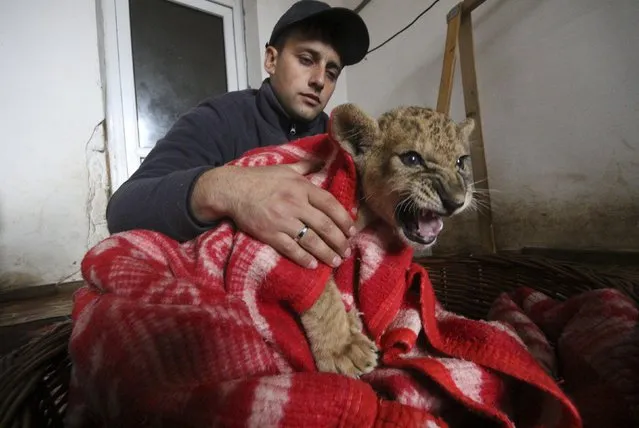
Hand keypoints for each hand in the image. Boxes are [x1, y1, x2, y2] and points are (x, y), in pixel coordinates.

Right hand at [191, 160, 356, 268]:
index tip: (352, 230)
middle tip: (346, 251)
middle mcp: (295, 204)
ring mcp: (282, 220)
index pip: (330, 204)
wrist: (231, 189)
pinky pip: (291, 249)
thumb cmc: (260, 178)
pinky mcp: (269, 234)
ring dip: (326, 253)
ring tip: (335, 261)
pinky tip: (312, 264)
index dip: (344, 219)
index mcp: (301, 187)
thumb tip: (323, 160)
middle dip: (339, 241)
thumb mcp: (285, 169)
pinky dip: (304, 258)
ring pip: (311, 240)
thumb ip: (306, 167)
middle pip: (325, 226)